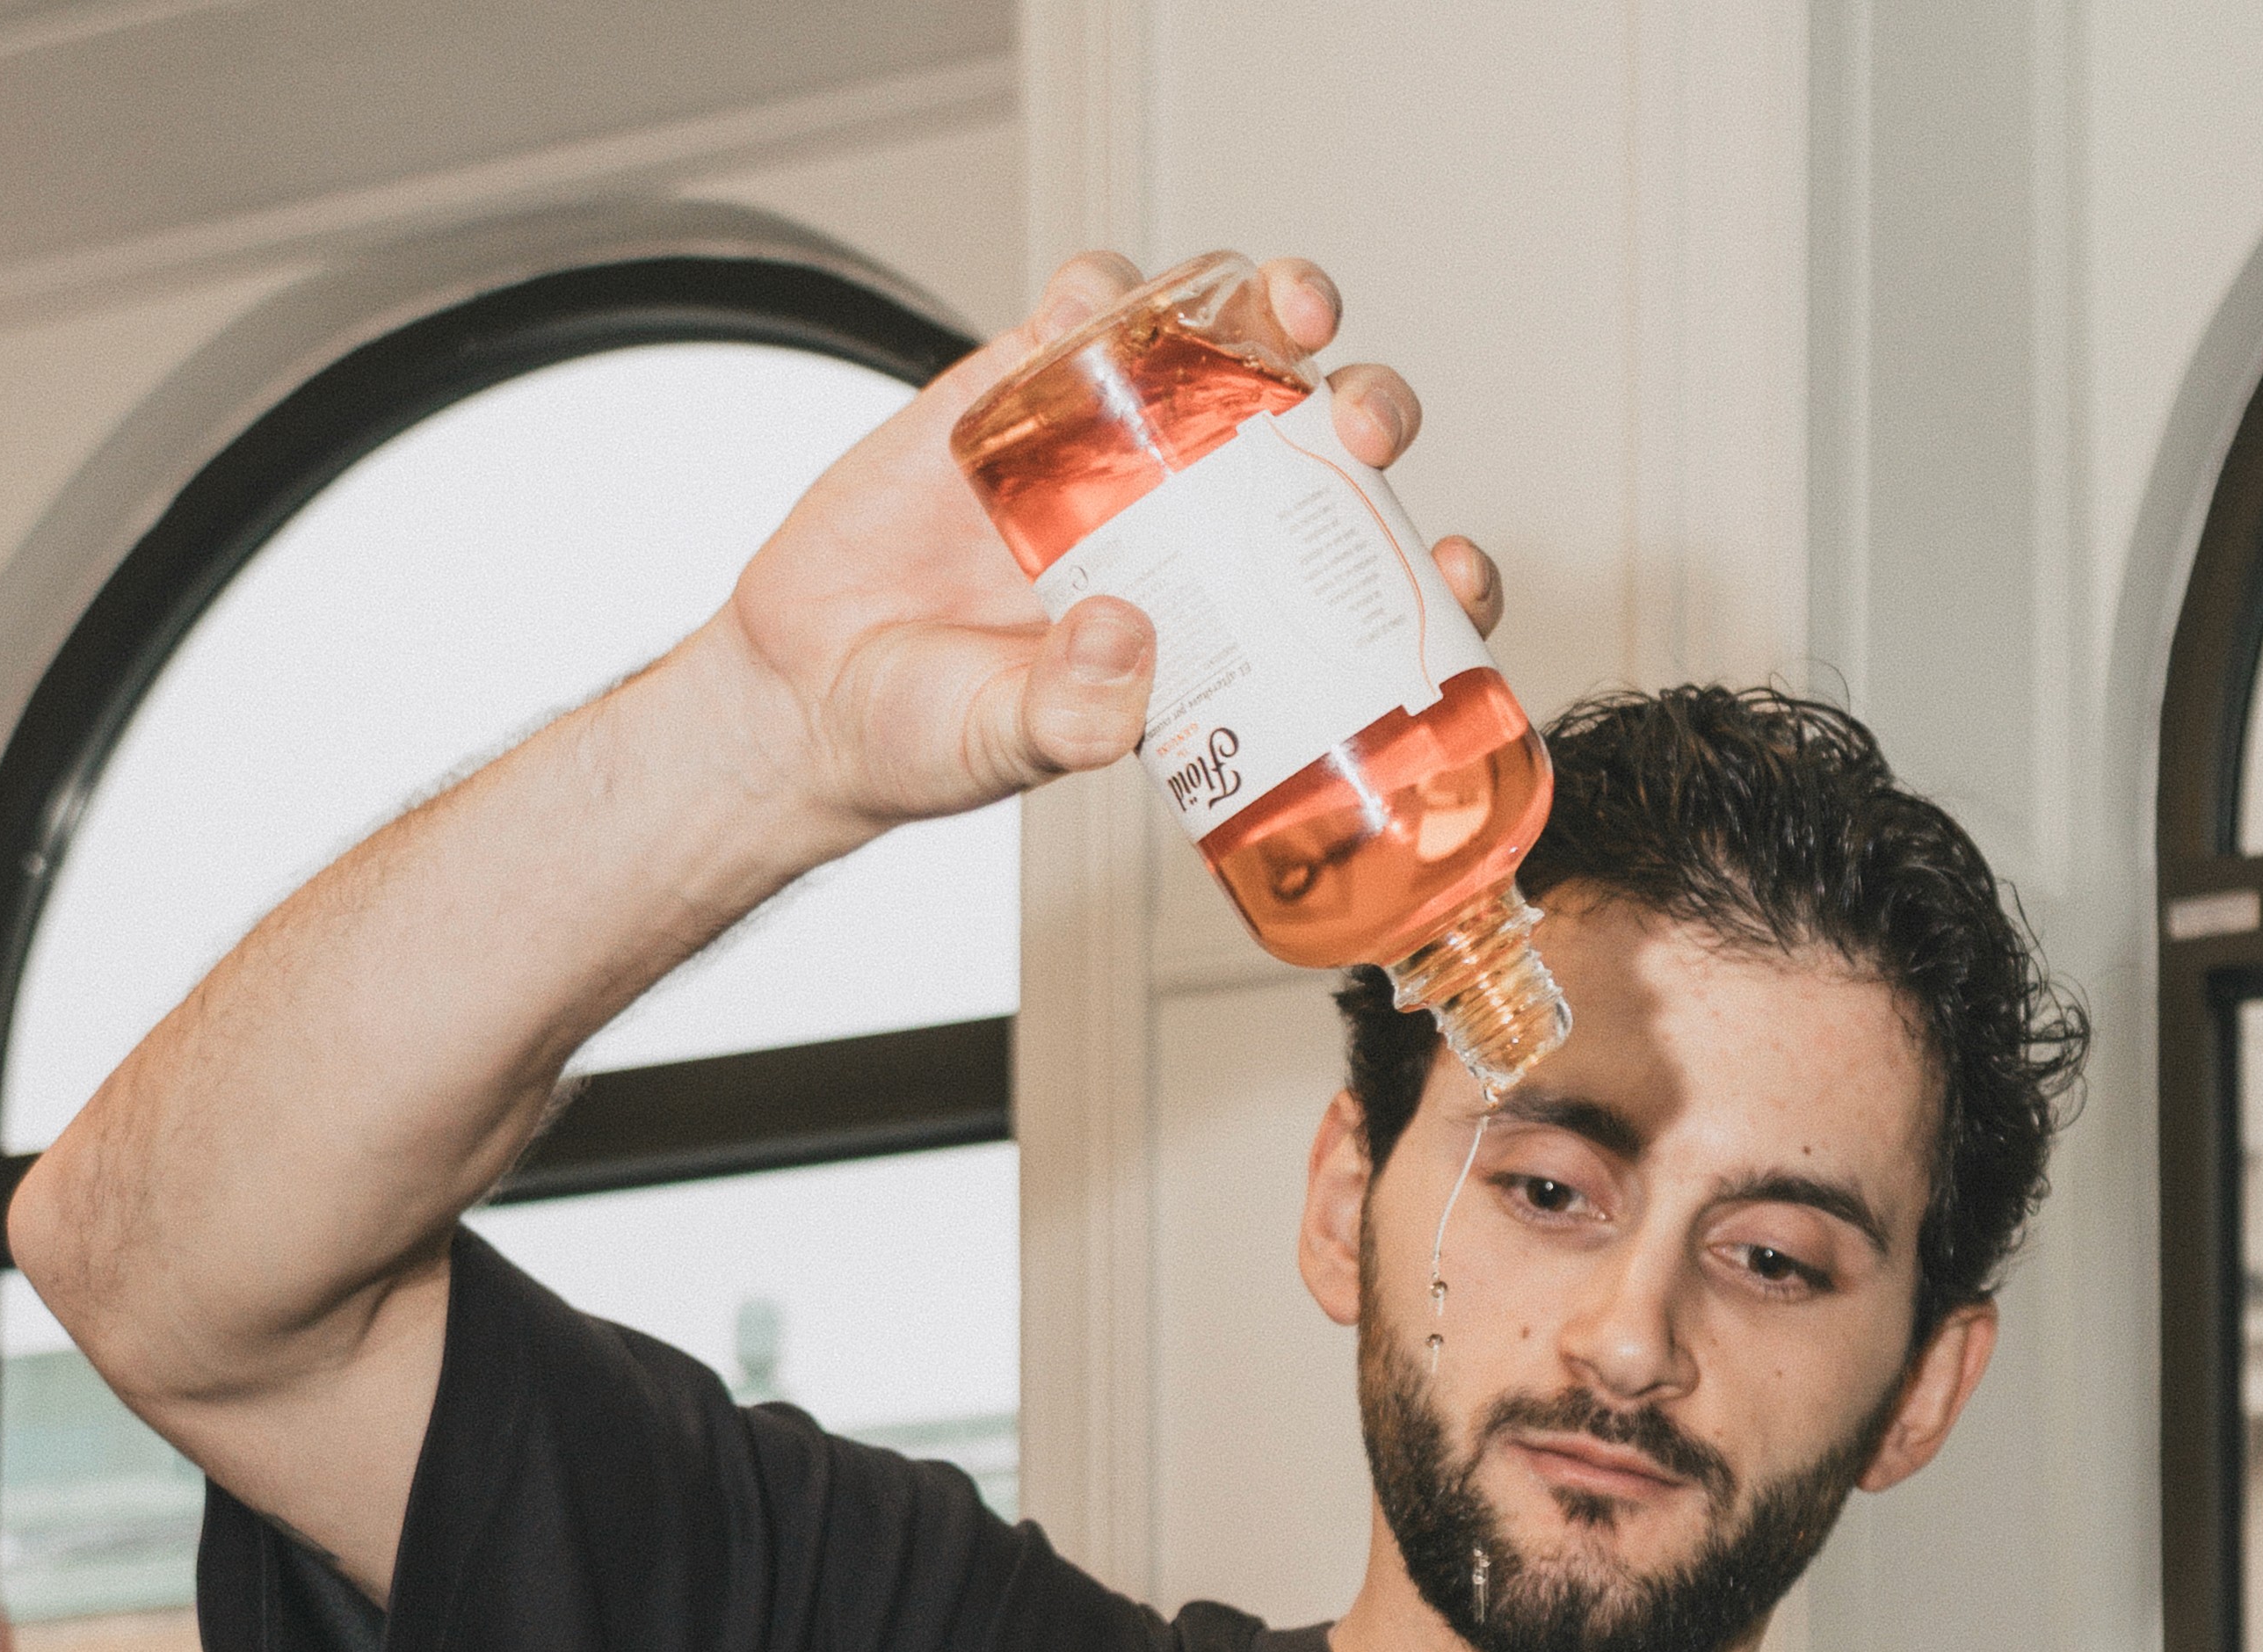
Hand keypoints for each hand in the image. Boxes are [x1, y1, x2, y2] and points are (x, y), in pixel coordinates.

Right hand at [718, 250, 1504, 842]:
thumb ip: (1063, 718)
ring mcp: (1116, 453)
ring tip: (1291, 311)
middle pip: (1322, 446)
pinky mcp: (1023, 393)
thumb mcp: (999, 749)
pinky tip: (1100, 304)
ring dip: (1277, 314)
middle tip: (1362, 427)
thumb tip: (1128, 645)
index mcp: (1223, 629)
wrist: (802, 687)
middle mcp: (1192, 529)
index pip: (1358, 593)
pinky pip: (1088, 309)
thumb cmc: (922, 737)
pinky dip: (1109, 290)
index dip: (1429, 575)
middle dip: (1368, 417)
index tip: (1460, 571)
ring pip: (1229, 350)